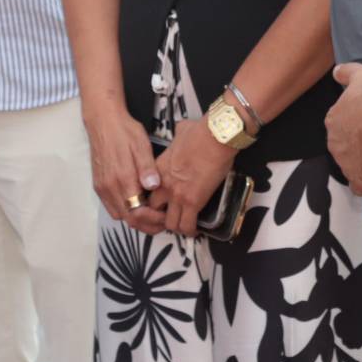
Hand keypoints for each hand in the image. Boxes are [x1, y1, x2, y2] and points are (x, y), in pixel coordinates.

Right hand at [86, 110, 165, 233]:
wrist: (103, 121)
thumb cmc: (125, 131)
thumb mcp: (141, 145)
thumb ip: (147, 167)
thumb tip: (154, 186)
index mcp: (122, 179)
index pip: (137, 213)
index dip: (153, 220)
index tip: (166, 216)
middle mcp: (109, 188)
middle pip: (128, 220)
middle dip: (146, 225)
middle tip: (162, 220)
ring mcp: (102, 188)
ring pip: (119, 215)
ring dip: (135, 219)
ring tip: (152, 213)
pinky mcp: (98, 186)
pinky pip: (111, 207)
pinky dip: (125, 211)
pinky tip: (137, 202)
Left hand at [150, 116, 237, 236]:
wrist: (216, 136)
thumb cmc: (201, 132)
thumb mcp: (182, 131)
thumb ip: (178, 134)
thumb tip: (183, 130)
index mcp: (158, 169)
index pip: (146, 193)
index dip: (153, 201)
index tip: (161, 203)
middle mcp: (163, 185)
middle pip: (152, 211)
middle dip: (160, 217)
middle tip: (171, 217)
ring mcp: (177, 195)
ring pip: (169, 224)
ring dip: (176, 226)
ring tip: (183, 225)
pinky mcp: (193, 201)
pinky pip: (187, 226)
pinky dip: (190, 231)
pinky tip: (195, 230)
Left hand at [328, 63, 361, 193]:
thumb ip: (346, 72)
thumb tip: (336, 72)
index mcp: (333, 120)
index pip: (342, 127)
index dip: (359, 127)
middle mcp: (334, 143)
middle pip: (346, 148)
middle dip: (361, 146)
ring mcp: (345, 163)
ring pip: (353, 166)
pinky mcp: (359, 178)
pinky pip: (359, 185)